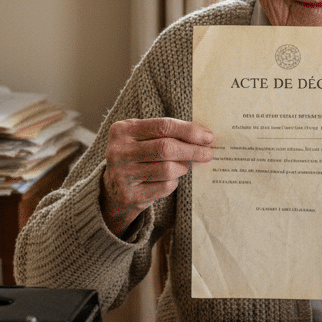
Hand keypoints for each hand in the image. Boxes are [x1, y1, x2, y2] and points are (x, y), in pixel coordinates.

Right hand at [101, 117, 213, 235]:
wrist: (113, 190)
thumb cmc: (137, 157)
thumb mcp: (143, 138)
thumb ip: (168, 133)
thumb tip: (204, 135)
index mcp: (122, 130)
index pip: (163, 126)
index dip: (189, 131)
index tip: (208, 137)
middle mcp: (119, 151)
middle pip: (166, 148)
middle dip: (192, 151)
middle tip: (208, 153)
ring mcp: (123, 174)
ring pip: (168, 169)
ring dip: (182, 167)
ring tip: (184, 166)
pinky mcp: (130, 195)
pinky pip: (165, 187)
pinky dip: (173, 182)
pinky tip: (169, 179)